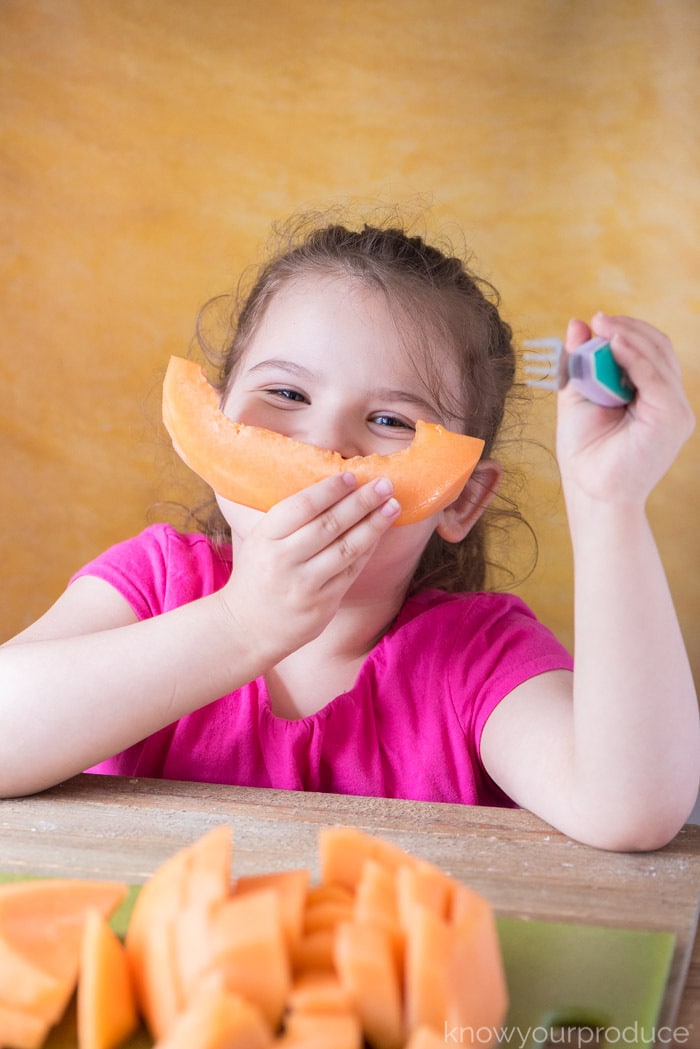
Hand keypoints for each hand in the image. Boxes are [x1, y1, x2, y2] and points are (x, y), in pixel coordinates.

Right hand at [218, 473, 400, 664]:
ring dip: (373, 525)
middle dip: (362, 502)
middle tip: (386, 484)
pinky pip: (351, 571)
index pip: (302, 506)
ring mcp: (304, 585)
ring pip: (346, 549)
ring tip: (393, 506)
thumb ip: (289, 519)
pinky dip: (368, 550)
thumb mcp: (260, 541)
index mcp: (265, 538)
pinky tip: (380, 533)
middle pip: (329, 525)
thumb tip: (332, 487)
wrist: (246, 628)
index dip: (330, 490)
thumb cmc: (258, 575)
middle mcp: (284, 560)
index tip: (352, 476)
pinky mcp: (322, 604)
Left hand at [556, 313, 694, 505]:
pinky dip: (634, 356)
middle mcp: (668, 400)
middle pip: (658, 348)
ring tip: (603, 326)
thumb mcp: (578, 396)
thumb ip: (580, 362)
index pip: (649, 351)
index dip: (626, 331)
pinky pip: (655, 377)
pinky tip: (613, 344)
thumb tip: (578, 323)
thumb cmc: (585, 452)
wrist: (591, 493)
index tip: (596, 321)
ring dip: (629, 337)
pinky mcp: (672, 418)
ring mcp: (675, 409)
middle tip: (599, 319)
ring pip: (659, 357)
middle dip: (628, 329)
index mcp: (652, 395)